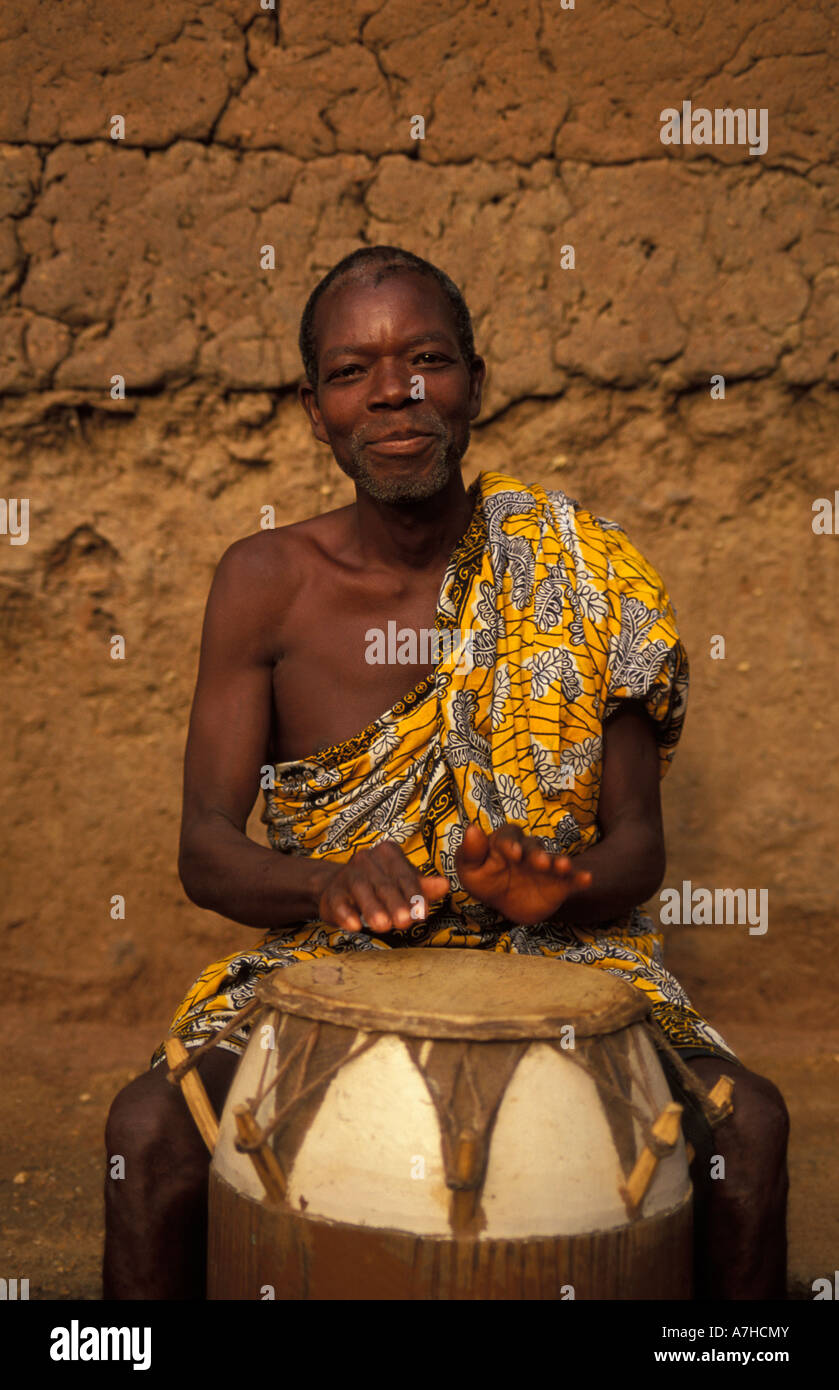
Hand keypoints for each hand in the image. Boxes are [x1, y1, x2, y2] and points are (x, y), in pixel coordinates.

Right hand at [318, 841, 449, 933]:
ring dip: (372, 909)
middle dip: (396, 904)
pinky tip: (354, 926)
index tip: (423, 913)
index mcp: (388, 853)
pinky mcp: (332, 892)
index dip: (414, 894)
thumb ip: (423, 887)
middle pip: (384, 884)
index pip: (404, 875)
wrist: (339, 889)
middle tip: (406, 923)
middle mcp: (366, 859)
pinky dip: (346, 914)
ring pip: (361, 891)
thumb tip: (445, 885)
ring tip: (383, 927)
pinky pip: (339, 902)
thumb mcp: (403, 884)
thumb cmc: (380, 887)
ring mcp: (347, 875)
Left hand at [454, 822, 591, 925]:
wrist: (507, 904)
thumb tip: (471, 829)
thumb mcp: (470, 870)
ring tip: (564, 867)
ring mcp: (546, 866)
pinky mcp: (560, 883)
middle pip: (535, 847)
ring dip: (560, 862)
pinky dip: (580, 878)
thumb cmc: (485, 880)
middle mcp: (529, 850)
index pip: (509, 836)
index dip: (511, 843)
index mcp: (506, 842)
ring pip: (555, 860)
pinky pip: (572, 879)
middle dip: (537, 854)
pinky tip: (587, 879)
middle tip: (540, 863)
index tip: (512, 853)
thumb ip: (469, 852)